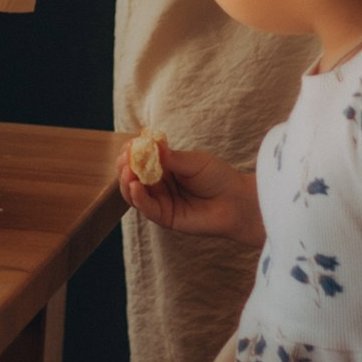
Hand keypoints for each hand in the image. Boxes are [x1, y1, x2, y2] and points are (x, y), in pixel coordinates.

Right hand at [119, 137, 261, 246]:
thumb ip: (171, 157)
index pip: (140, 159)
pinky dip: (137, 197)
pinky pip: (146, 208)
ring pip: (134, 193)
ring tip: (127, 172)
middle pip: (132, 176)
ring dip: (126, 182)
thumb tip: (150, 143)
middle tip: (125, 159)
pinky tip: (135, 186)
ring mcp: (160, 201)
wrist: (237, 202)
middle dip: (124, 167)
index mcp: (164, 167)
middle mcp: (159, 185)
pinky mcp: (165, 217)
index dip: (132, 153)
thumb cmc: (218, 178)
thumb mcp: (194, 162)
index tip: (129, 146)